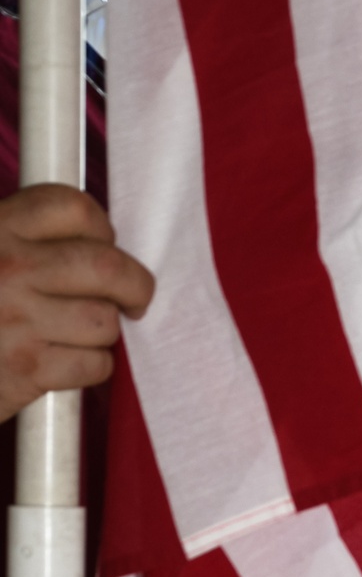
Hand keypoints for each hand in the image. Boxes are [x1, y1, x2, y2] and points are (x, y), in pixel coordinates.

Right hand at [0, 183, 154, 420]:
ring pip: (104, 320)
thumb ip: (22, 240)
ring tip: (78, 335)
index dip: (101, 228)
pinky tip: (65, 364)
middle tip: (134, 299)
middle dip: (134, 286)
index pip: (72, 207)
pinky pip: (94, 364)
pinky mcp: (27, 367)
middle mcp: (8, 267)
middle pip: (106, 266)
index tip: (105, 246)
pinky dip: (90, 368)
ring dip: (102, 333)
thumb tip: (96, 240)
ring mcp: (17, 318)